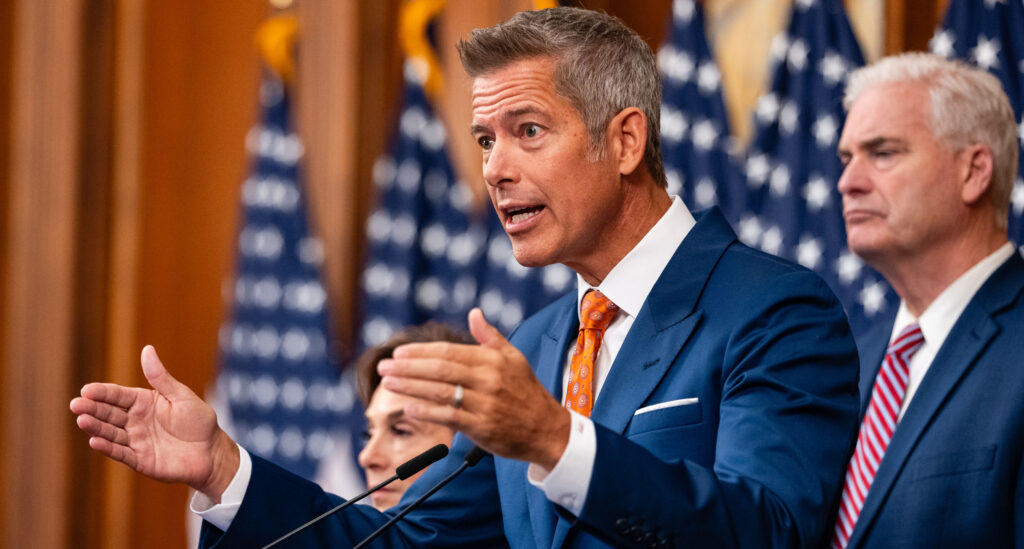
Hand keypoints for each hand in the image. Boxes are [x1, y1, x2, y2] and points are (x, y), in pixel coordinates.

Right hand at [69, 345, 238, 499]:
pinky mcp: (140, 460)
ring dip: (96, 427)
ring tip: (82, 420)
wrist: (212, 452)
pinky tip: (95, 441)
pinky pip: (121, 453)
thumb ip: (161, 377)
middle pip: (109, 414)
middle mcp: (135, 421)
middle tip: (76, 404)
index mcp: (144, 403)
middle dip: (92, 409)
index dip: (102, 393)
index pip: (118, 396)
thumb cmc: (198, 421)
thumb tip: (147, 349)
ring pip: (111, 433)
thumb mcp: (181, 396)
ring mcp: (136, 441)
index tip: (86, 390)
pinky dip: (108, 448)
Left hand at [378, 308, 570, 468]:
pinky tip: (408, 408)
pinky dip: (427, 412)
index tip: (398, 353)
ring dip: (410, 387)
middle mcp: (488, 379)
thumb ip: (489, 336)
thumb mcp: (513, 358)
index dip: (420, 352)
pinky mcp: (482, 427)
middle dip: (408, 368)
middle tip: (384, 366)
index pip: (448, 351)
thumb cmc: (526, 391)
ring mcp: (484, 404)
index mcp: (492, 359)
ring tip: (388, 384)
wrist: (547, 429)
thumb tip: (474, 313)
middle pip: (440, 369)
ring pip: (440, 392)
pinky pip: (449, 417)